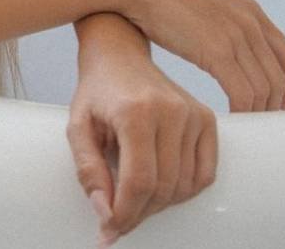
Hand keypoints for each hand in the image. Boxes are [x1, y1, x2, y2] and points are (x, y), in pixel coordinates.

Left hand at [66, 56, 216, 245]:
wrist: (120, 56)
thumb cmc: (98, 91)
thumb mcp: (78, 127)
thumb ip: (88, 171)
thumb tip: (105, 212)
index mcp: (135, 111)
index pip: (138, 181)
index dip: (125, 214)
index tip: (110, 229)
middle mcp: (170, 111)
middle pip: (163, 188)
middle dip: (139, 213)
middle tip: (118, 219)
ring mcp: (192, 113)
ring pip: (184, 186)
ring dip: (160, 204)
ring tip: (136, 197)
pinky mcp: (206, 118)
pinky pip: (205, 173)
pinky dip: (186, 191)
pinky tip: (163, 186)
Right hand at [118, 0, 284, 112]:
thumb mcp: (207, 6)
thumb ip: (223, 24)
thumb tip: (225, 50)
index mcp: (251, 11)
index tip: (275, 105)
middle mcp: (250, 22)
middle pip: (280, 76)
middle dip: (275, 105)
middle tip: (261, 125)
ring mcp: (236, 36)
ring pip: (264, 89)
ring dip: (258, 113)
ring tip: (243, 127)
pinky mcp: (217, 51)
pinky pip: (243, 93)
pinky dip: (242, 112)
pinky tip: (229, 119)